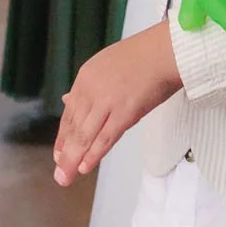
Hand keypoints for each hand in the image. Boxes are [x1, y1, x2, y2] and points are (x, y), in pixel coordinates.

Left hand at [52, 24, 181, 183]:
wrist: (166, 49)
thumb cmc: (145, 54)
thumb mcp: (106, 64)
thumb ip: (88, 85)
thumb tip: (68, 100)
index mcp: (86, 77)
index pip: (69, 113)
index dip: (63, 137)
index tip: (59, 154)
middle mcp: (91, 90)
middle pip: (74, 127)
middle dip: (65, 153)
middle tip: (59, 173)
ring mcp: (107, 101)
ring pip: (85, 136)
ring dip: (73, 160)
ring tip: (67, 177)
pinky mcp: (125, 112)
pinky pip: (105, 138)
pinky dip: (93, 155)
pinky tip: (85, 167)